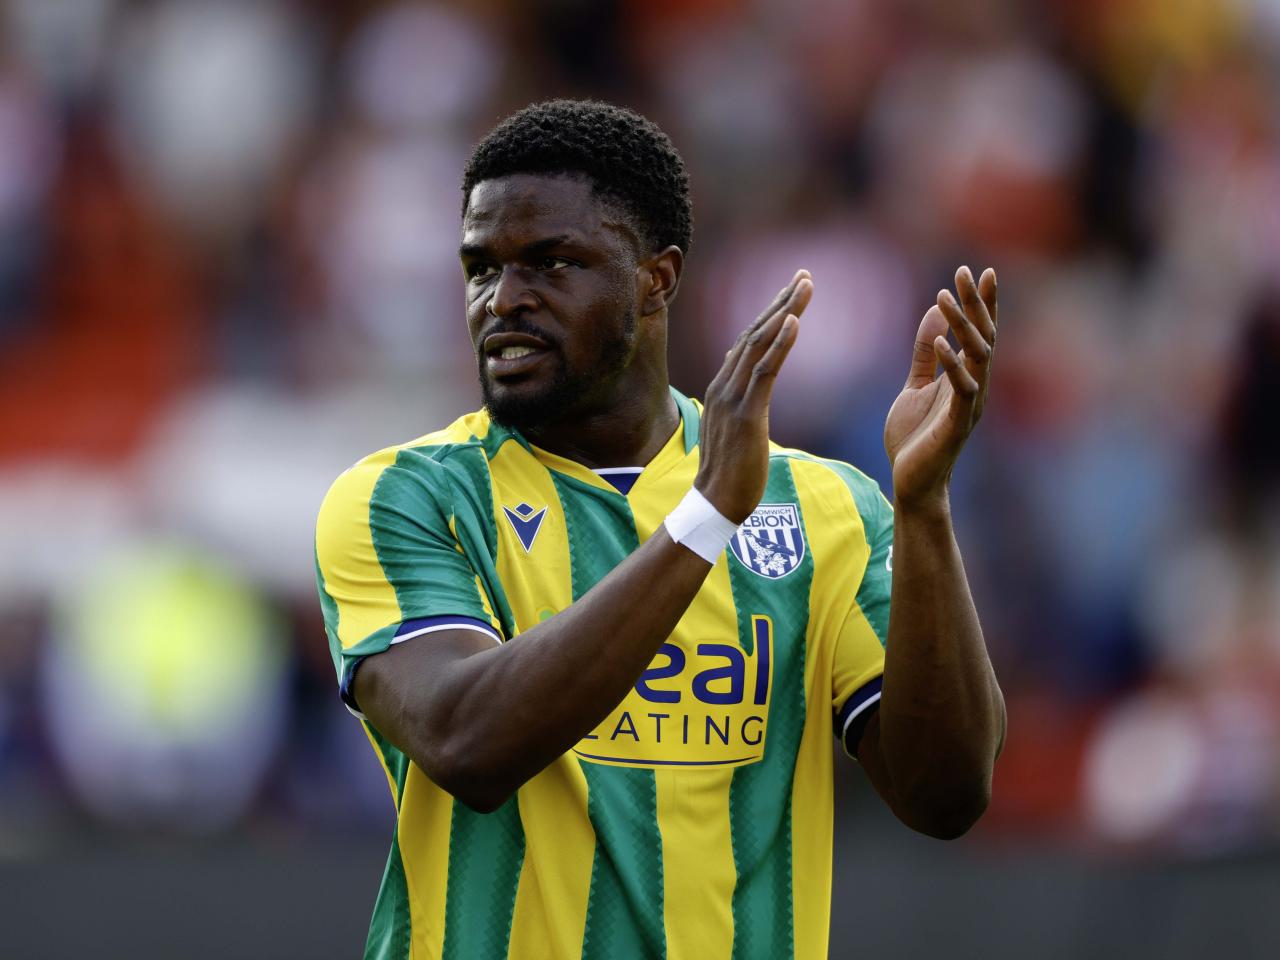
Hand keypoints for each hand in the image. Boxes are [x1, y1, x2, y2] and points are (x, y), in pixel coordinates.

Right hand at [696, 270, 812, 521]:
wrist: (715, 502)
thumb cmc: (730, 471)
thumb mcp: (734, 426)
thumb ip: (739, 399)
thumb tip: (745, 382)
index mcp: (724, 386)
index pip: (750, 340)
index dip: (771, 313)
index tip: (792, 291)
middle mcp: (725, 384)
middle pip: (756, 332)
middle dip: (782, 301)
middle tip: (805, 275)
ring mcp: (734, 398)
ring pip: (761, 343)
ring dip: (785, 311)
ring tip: (806, 286)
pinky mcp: (747, 414)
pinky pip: (765, 371)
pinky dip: (780, 343)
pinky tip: (795, 321)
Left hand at [885, 266, 996, 510]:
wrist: (912, 481)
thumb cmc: (915, 437)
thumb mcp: (914, 386)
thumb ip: (924, 354)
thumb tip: (932, 315)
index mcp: (967, 377)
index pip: (979, 332)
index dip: (981, 303)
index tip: (979, 271)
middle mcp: (976, 387)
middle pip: (983, 337)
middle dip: (975, 303)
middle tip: (966, 271)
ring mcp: (969, 405)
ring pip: (976, 357)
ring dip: (962, 326)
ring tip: (946, 296)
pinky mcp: (957, 423)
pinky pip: (961, 388)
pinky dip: (952, 364)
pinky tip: (942, 342)